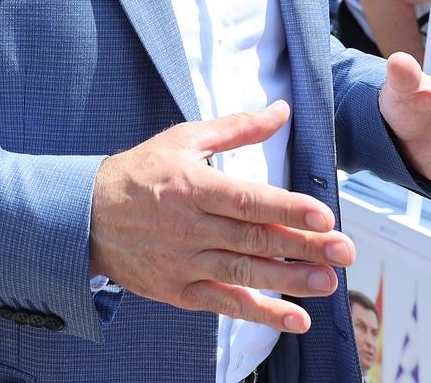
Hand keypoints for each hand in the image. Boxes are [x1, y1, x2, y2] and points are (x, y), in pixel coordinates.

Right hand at [88, 101, 353, 333]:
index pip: (246, 200)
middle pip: (253, 239)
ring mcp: (183, 263)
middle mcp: (189, 227)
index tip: (324, 215)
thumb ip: (237, 128)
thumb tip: (282, 110)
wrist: (84, 217)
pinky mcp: (178, 291)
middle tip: (345, 251)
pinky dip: (260, 315)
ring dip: (289, 281)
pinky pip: (224, 306)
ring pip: (243, 275)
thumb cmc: (141, 172)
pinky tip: (295, 319)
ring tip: (328, 282)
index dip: (287, 208)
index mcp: (193, 186)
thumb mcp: (184, 139)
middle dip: (303, 246)